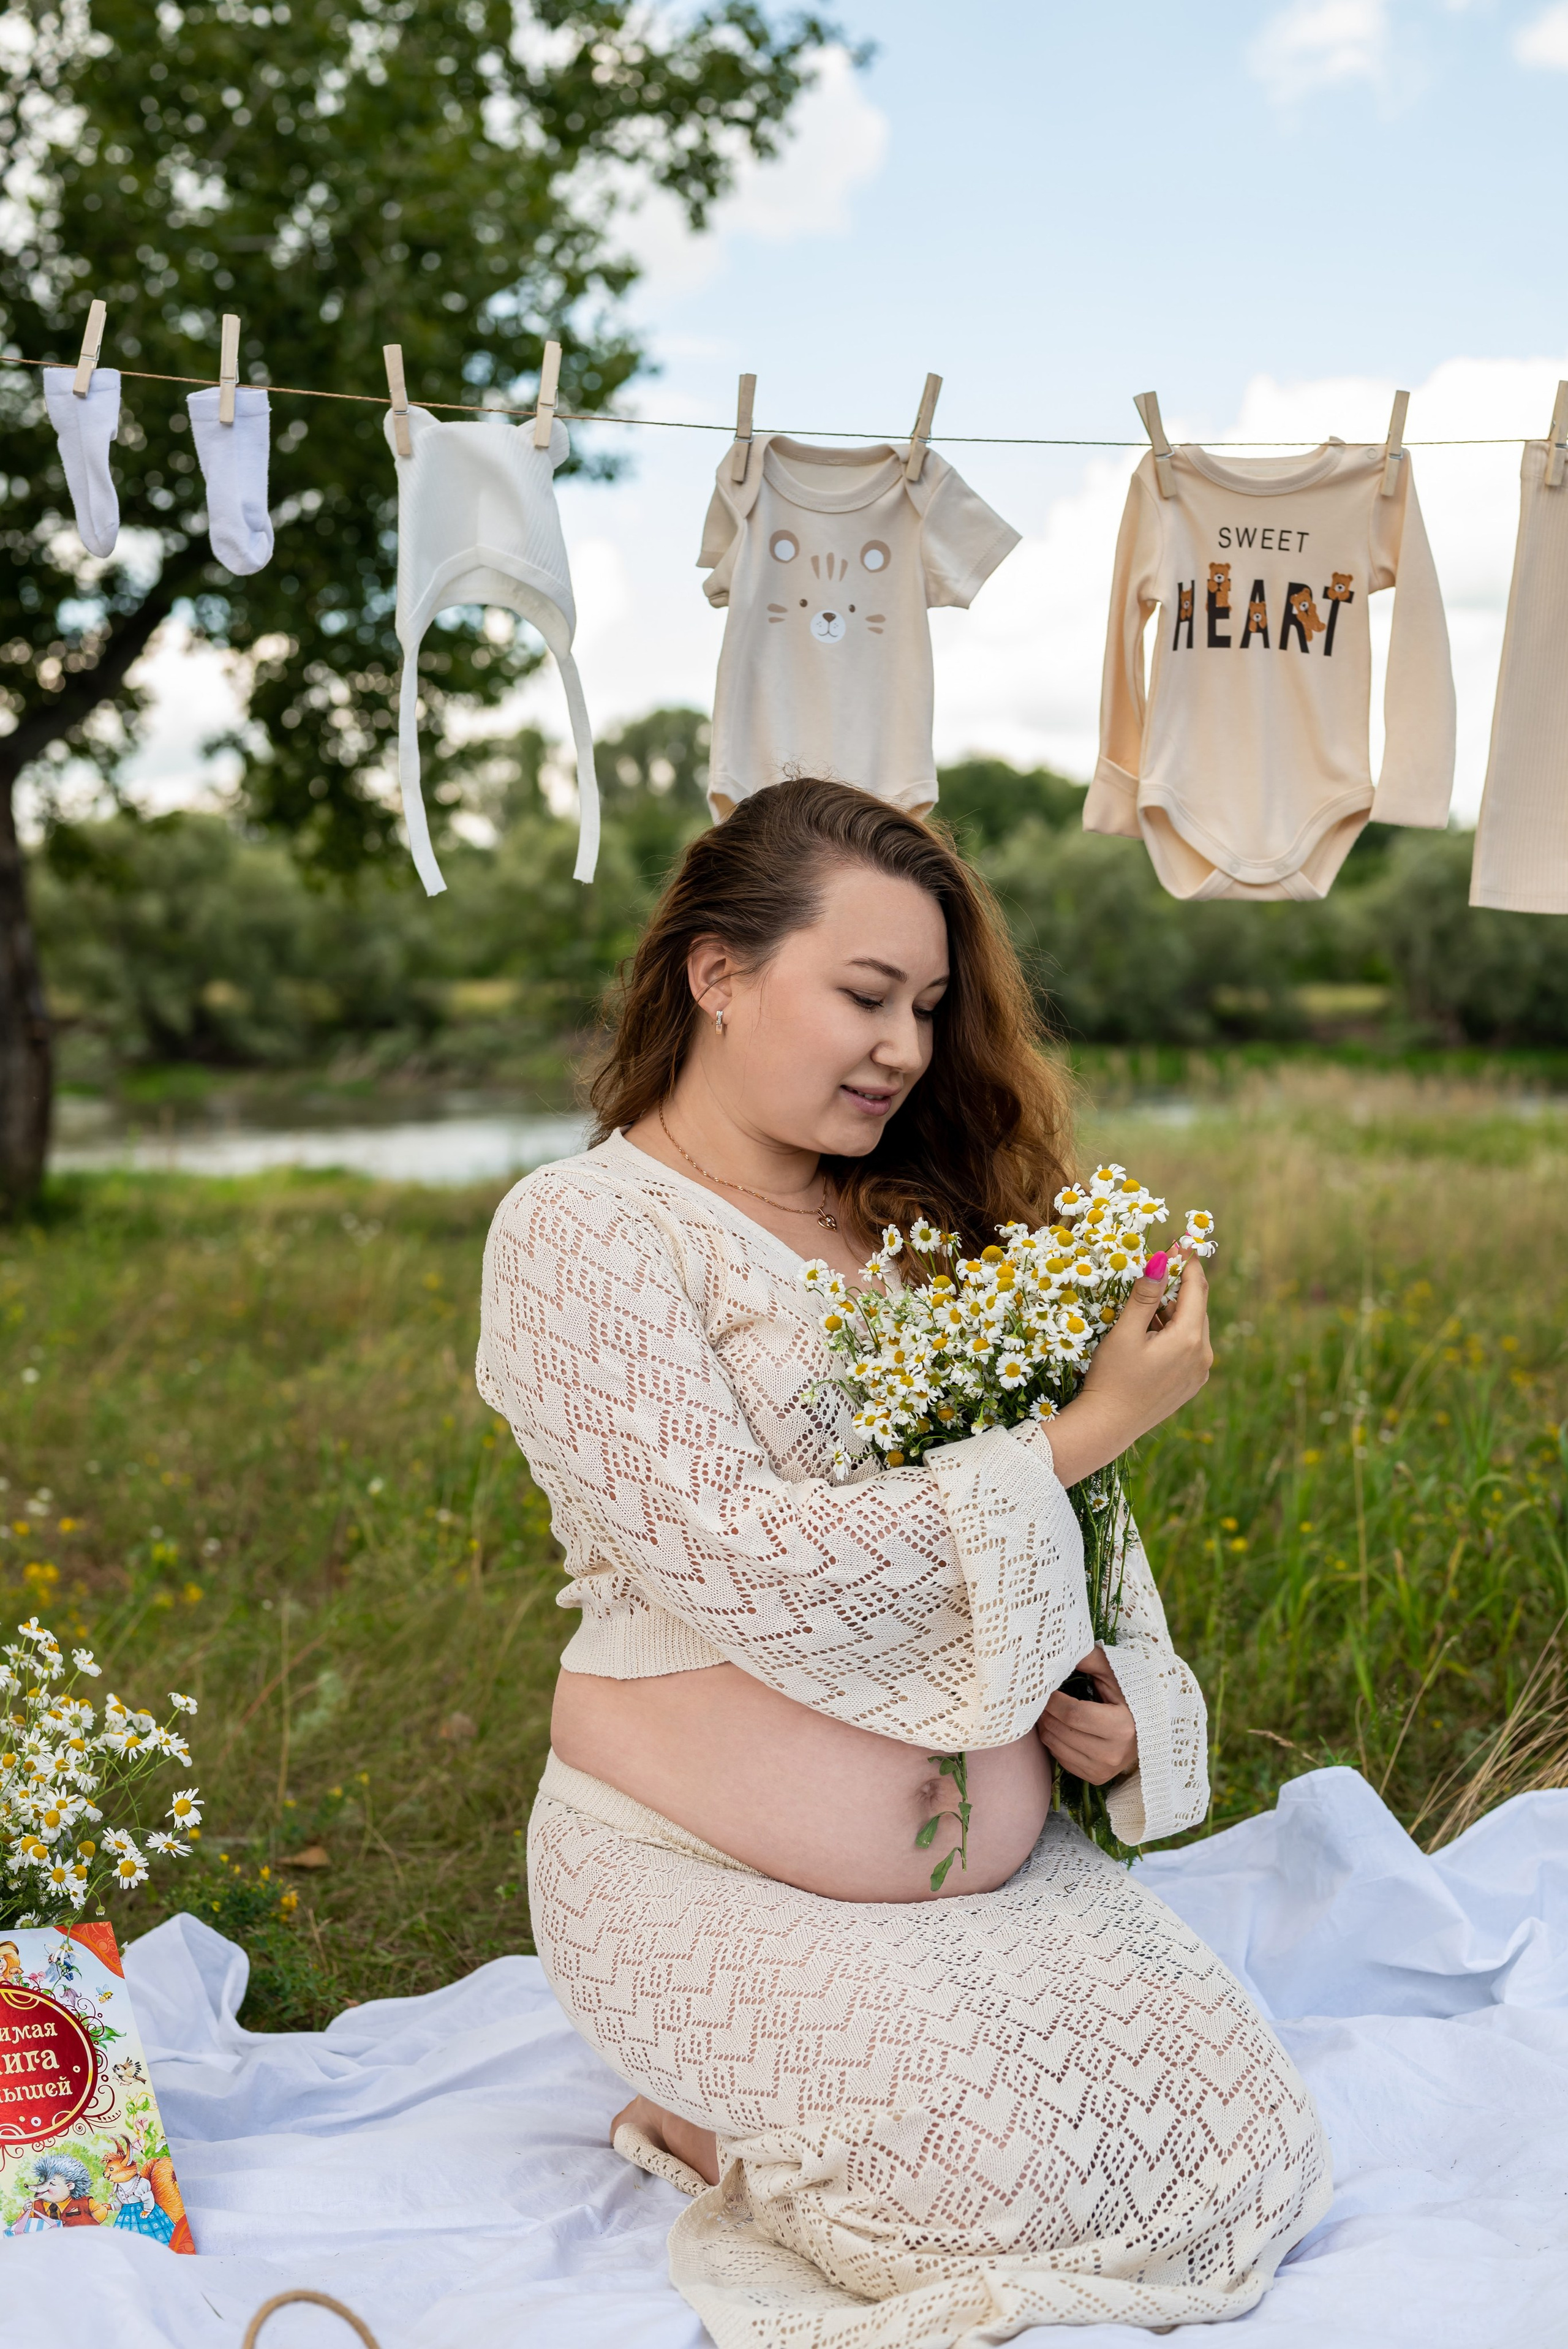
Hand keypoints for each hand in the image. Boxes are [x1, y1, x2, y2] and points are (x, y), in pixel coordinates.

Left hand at [1038, 1646, 1136, 1783]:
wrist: (1146, 1729)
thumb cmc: (1128, 1695)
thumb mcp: (1114, 1673)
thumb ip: (1089, 1658)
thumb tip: (1061, 1648)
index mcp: (1123, 1726)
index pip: (1073, 1714)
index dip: (1053, 1699)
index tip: (1045, 1686)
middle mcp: (1114, 1753)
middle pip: (1061, 1730)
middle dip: (1044, 1711)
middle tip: (1039, 1696)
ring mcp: (1104, 1769)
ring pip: (1055, 1746)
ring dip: (1044, 1725)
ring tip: (1047, 1709)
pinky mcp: (1096, 1778)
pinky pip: (1060, 1759)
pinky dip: (1054, 1740)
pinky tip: (1057, 1726)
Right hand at [1041, 1250, 1210, 1487]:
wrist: (1107, 1427)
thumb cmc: (1111, 1378)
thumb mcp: (1125, 1332)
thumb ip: (1145, 1295)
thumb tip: (1161, 1260)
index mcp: (1190, 1339)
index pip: (1197, 1288)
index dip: (1188, 1262)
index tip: (1180, 1240)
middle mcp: (1203, 1355)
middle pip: (1197, 1307)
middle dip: (1179, 1284)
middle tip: (1158, 1265)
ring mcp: (1200, 1372)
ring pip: (1192, 1327)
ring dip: (1174, 1310)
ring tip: (1145, 1305)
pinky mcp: (1191, 1383)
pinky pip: (1189, 1347)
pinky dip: (1174, 1332)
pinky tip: (1150, 1333)